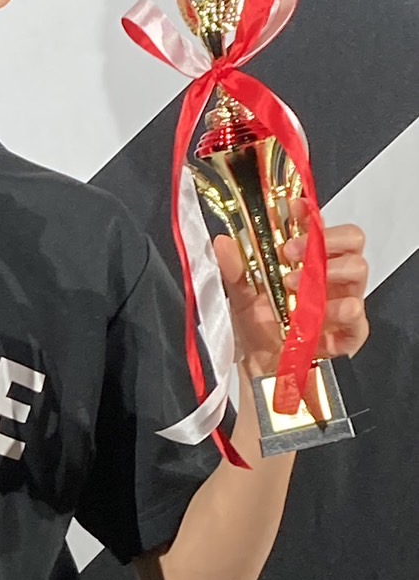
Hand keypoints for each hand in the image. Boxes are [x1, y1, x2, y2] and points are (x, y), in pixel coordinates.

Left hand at [213, 199, 369, 377]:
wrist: (261, 372)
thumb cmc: (257, 330)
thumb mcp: (240, 297)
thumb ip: (234, 270)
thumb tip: (222, 242)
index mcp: (308, 260)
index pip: (320, 226)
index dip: (310, 213)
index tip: (291, 207)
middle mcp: (331, 275)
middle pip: (353, 239)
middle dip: (325, 239)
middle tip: (290, 250)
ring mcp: (344, 301)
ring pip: (359, 269)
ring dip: (327, 271)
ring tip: (293, 286)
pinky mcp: (351, 331)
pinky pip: (358, 312)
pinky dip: (338, 309)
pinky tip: (315, 315)